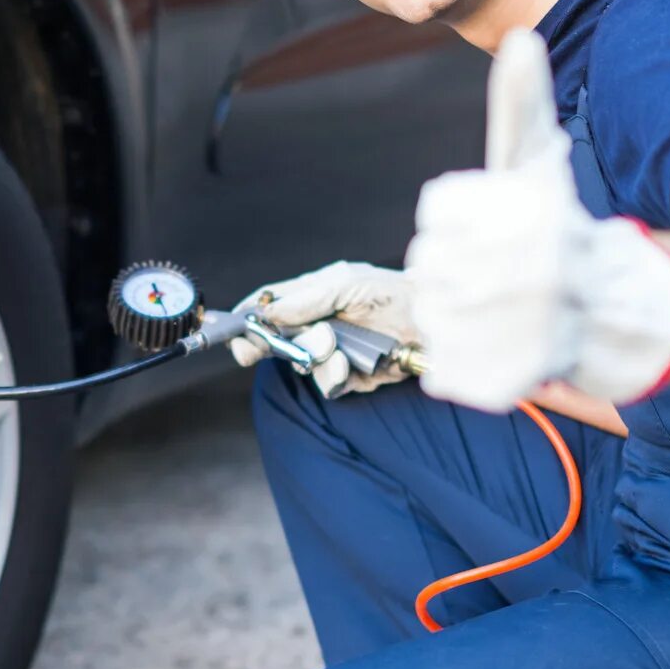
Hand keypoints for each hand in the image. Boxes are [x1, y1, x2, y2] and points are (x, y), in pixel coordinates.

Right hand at [226, 261, 415, 397]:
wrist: (435, 324)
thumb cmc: (393, 294)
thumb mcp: (347, 284)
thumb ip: (306, 297)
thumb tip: (269, 310)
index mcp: (312, 296)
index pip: (269, 305)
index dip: (248, 317)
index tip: (234, 329)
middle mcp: (317, 324)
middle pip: (275, 340)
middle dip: (271, 344)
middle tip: (256, 349)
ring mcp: (332, 352)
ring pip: (301, 364)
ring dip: (314, 357)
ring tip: (336, 345)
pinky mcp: (349, 377)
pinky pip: (327, 384)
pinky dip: (335, 376)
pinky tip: (350, 364)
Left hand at [404, 29, 669, 411]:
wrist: (639, 313)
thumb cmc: (571, 230)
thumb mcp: (544, 161)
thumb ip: (522, 102)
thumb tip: (522, 36)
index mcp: (529, 211)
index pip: (437, 213)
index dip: (461, 223)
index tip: (500, 231)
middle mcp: (531, 269)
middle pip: (429, 269)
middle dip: (460, 272)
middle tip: (505, 278)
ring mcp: (527, 331)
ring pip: (434, 320)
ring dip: (461, 319)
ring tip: (506, 313)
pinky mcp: (519, 382)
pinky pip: (447, 373)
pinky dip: (465, 365)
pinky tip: (503, 348)